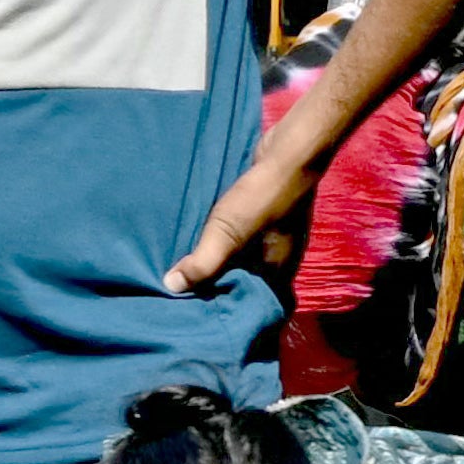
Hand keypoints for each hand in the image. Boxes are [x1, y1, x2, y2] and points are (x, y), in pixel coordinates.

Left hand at [162, 146, 320, 301]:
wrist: (291, 153)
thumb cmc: (264, 197)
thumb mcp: (228, 234)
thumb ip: (203, 263)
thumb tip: (172, 286)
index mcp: (278, 273)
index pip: (254, 304)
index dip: (231, 309)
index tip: (203, 311)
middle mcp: (280, 260)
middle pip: (246, 282)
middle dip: (220, 284)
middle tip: (187, 287)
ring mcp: (276, 238)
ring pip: (244, 259)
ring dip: (221, 260)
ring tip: (190, 263)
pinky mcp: (268, 217)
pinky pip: (243, 237)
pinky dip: (227, 240)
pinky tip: (206, 234)